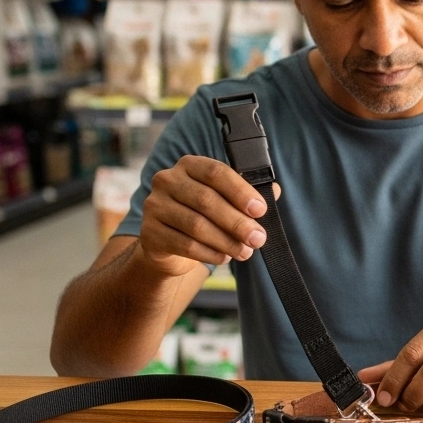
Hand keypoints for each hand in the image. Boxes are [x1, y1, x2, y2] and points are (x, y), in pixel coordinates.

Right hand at [138, 155, 279, 275]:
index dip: (240, 191)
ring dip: (226, 241)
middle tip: (258, 238)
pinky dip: (210, 253)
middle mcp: (167, 180)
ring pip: (196, 225)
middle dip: (237, 222)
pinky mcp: (150, 233)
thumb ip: (248, 194)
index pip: (216, 172)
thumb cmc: (204, 216)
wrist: (169, 245)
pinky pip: (185, 245)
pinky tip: (224, 257)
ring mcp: (154, 206)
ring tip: (245, 251)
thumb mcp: (225, 201)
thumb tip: (273, 191)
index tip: (261, 210)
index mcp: (189, 165)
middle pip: (206, 200)